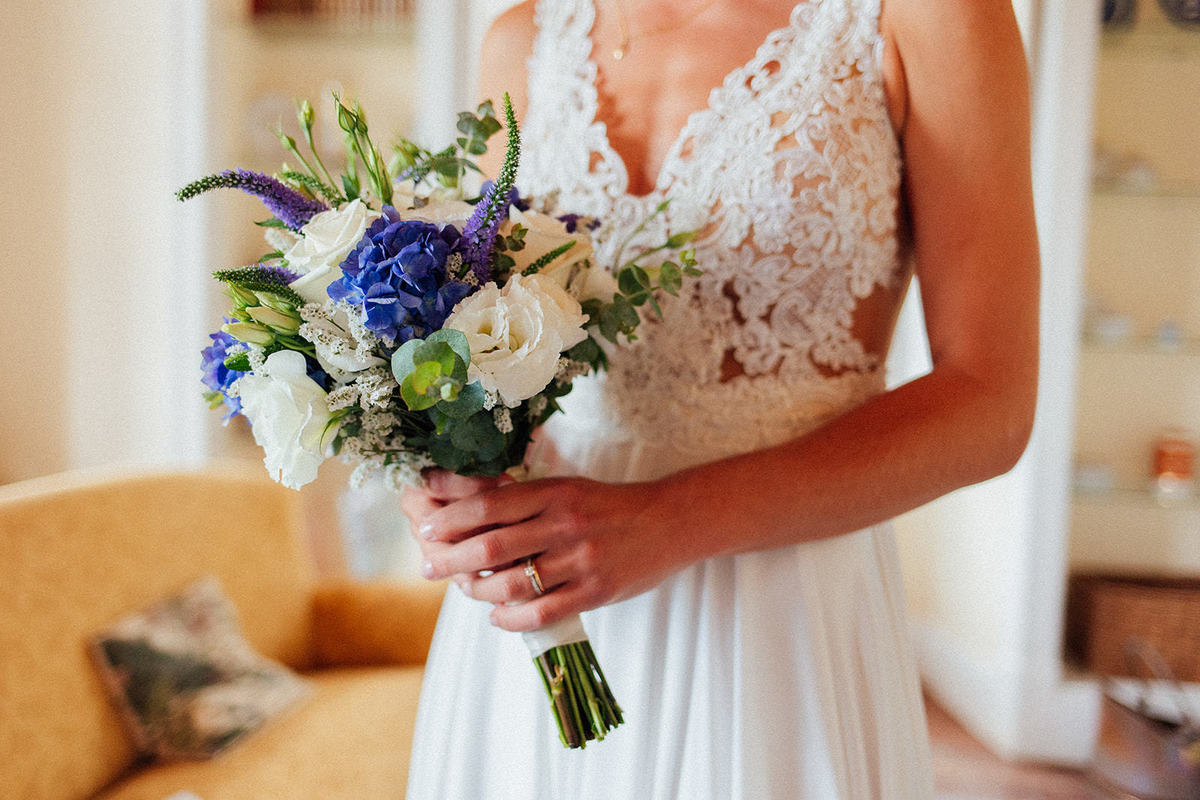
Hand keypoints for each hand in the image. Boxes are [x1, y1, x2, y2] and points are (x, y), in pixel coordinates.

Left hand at [416, 477, 689, 631]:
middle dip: (450, 559)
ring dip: (478, 592)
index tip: (426, 528)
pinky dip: (510, 619)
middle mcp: (564, 524)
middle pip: (491, 546)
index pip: (489, 505)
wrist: (669, 522)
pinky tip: (497, 616)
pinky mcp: (595, 591)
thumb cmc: (608, 506)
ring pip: (511, 584)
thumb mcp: (567, 489)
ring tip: (465, 591)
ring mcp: (580, 560)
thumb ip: (526, 502)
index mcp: (554, 493)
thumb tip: (467, 517)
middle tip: (426, 567)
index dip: (450, 519)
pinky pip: (540, 613)